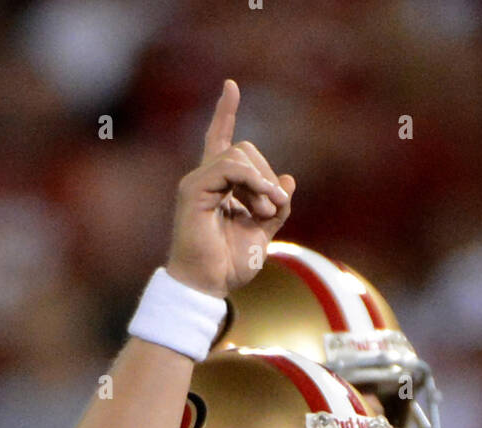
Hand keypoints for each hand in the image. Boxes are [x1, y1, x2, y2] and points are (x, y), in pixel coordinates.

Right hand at [166, 79, 295, 297]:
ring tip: (268, 210)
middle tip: (275, 208)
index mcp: (219, 187)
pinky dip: (252, 180)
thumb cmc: (229, 265)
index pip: (221, 141)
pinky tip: (260, 202)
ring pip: (238, 155)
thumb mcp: (263, 235)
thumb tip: (288, 181)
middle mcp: (205, 180)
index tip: (231, 86)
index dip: (225, 113)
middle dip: (267, 175)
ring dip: (262, 182)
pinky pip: (228, 167)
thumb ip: (275, 208)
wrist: (209, 286)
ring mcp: (197, 183)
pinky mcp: (193, 190)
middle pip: (244, 150)